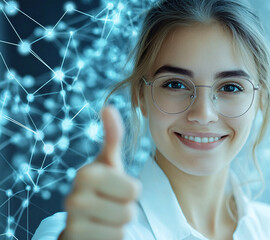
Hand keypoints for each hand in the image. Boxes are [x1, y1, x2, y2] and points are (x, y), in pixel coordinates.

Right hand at [59, 106, 140, 239]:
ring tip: (105, 217)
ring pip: (122, 228)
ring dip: (119, 224)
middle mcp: (73, 198)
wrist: (81, 219)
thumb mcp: (109, 163)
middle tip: (111, 204)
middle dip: (126, 209)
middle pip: (129, 211)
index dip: (131, 191)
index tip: (115, 188)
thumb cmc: (101, 187)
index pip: (134, 190)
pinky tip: (99, 230)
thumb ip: (112, 137)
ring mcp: (72, 223)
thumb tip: (108, 106)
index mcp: (86, 174)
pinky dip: (111, 238)